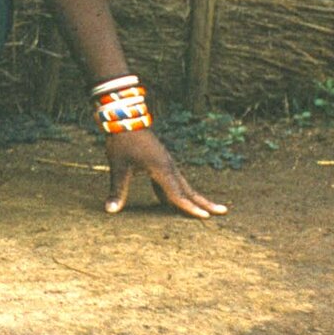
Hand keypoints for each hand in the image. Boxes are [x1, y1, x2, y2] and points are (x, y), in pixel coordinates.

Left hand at [104, 127, 228, 217]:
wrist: (123, 116)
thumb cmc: (122, 141)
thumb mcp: (118, 166)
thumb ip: (117, 189)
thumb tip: (109, 210)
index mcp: (161, 169)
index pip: (177, 193)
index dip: (190, 208)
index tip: (205, 218)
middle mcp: (168, 166)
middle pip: (189, 189)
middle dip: (205, 202)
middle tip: (224, 212)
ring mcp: (165, 163)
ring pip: (183, 185)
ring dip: (195, 198)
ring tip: (209, 209)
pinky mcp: (159, 161)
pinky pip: (172, 181)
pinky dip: (177, 192)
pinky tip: (173, 203)